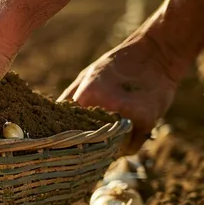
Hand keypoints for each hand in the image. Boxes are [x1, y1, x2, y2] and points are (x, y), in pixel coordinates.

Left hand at [59, 34, 178, 152]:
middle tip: (86, 149)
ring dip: (109, 150)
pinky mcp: (147, 121)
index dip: (68, 140)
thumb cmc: (114, 66)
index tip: (66, 146)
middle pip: (91, 143)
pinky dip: (126, 148)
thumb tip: (50, 120)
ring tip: (108, 141)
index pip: (69, 130)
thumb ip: (69, 98)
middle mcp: (106, 107)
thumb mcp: (86, 76)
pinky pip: (131, 148)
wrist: (154, 54)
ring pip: (111, 149)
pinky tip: (124, 138)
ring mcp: (128, 115)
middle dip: (88, 149)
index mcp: (86, 95)